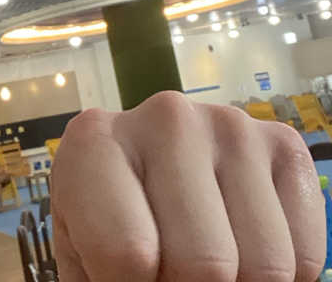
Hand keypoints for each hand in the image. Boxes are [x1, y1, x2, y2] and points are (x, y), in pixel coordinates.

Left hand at [51, 91, 324, 280]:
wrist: (138, 185)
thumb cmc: (104, 226)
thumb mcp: (80, 253)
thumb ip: (106, 274)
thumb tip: (187, 276)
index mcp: (93, 139)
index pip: (128, 253)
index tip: (123, 273)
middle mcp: (164, 117)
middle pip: (204, 263)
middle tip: (167, 269)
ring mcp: (230, 125)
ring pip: (264, 265)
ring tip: (199, 256)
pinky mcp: (284, 143)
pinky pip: (304, 253)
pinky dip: (280, 276)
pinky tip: (238, 244)